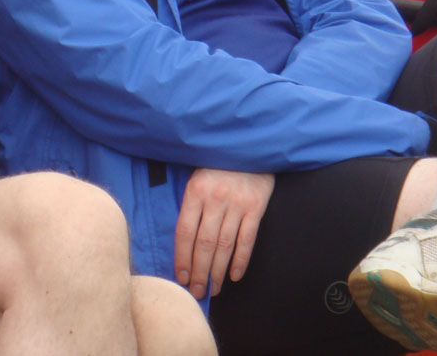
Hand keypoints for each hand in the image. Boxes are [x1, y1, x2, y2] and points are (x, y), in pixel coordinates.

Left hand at [174, 167, 274, 298]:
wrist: (249, 144)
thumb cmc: (218, 162)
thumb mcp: (197, 174)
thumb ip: (191, 202)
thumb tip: (182, 239)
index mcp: (195, 190)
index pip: (184, 232)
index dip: (181, 258)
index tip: (180, 277)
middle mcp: (215, 199)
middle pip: (204, 243)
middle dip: (199, 271)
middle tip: (197, 292)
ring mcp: (237, 204)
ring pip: (225, 245)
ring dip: (218, 271)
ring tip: (214, 288)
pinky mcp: (256, 207)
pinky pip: (247, 239)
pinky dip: (240, 260)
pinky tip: (235, 276)